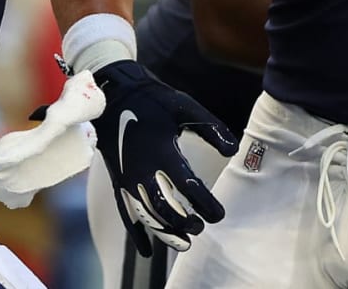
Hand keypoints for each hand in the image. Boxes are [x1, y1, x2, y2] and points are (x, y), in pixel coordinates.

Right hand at [92, 60, 237, 256]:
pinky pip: (126, 214)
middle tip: (201, 227)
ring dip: (166, 232)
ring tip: (185, 243)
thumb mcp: (185, 107)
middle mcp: (143, 169)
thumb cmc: (153, 101)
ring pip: (147, 215)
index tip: (218, 214)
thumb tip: (233, 150)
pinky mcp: (118, 182)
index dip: (205, 203)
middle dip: (185, 222)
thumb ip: (211, 128)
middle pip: (165, 207)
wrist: (114, 94)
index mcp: (162, 151)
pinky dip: (137, 234)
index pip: (188, 186)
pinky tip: (147, 252)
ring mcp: (128, 178)